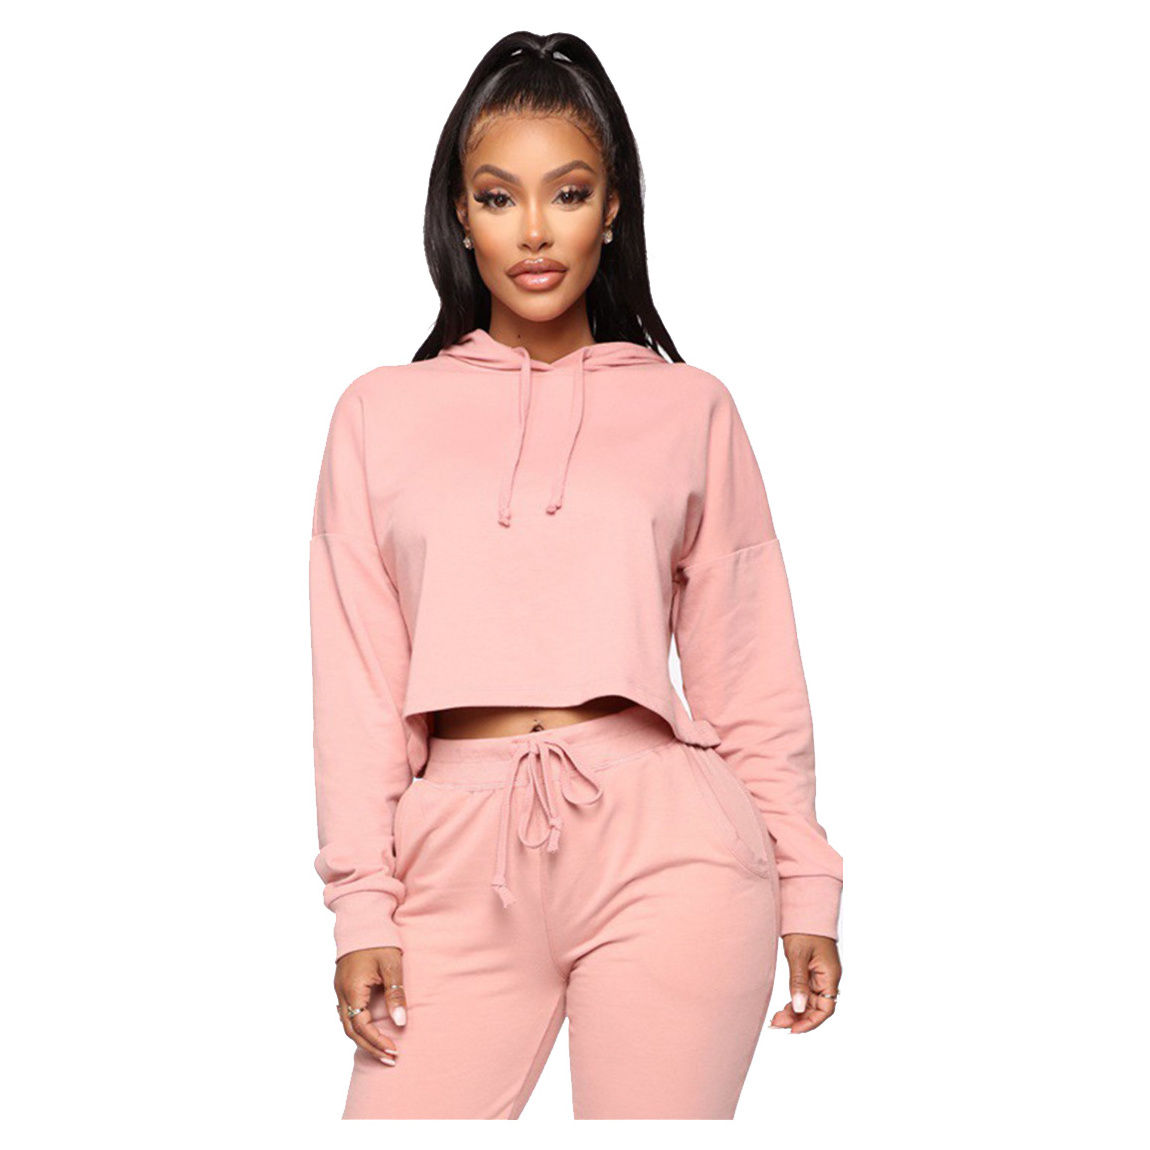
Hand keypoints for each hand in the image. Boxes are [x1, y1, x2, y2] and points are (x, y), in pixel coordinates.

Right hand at [335, 946, 407, 1064]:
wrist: (362, 919)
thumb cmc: (378, 940)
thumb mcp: (391, 965)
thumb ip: (395, 994)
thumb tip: (400, 1022)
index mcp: (352, 989)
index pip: (362, 1026)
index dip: (377, 1041)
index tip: (394, 1051)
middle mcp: (341, 993)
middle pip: (351, 1031)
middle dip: (370, 1047)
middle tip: (390, 1058)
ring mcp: (340, 990)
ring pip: (346, 1024)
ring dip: (364, 1039)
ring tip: (383, 1050)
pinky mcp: (343, 986)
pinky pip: (346, 1014)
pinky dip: (358, 1027)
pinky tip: (370, 1031)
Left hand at [769, 933, 840, 1033]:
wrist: (804, 907)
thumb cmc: (803, 928)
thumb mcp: (797, 955)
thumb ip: (798, 982)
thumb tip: (798, 1008)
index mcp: (830, 975)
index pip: (826, 1008)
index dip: (811, 1022)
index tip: (793, 1030)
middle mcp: (828, 978)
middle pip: (817, 1008)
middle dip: (799, 1019)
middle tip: (776, 1024)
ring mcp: (820, 975)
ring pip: (810, 1002)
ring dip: (795, 1012)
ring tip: (776, 1020)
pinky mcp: (811, 971)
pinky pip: (805, 992)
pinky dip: (795, 1001)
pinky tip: (783, 1008)